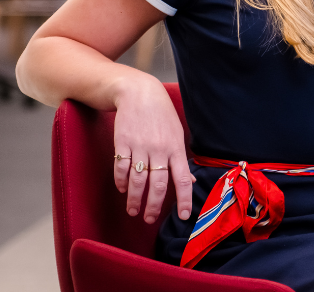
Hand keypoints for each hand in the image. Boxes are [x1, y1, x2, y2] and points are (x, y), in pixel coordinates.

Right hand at [112, 77, 193, 223]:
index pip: (183, 179)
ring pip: (138, 180)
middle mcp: (159, 150)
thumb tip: (191, 181)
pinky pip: (122, 168)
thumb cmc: (162, 116)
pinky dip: (122, 181)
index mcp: (176, 149)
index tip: (184, 216)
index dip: (184, 199)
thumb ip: (182, 159)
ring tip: (133, 211)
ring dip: (135, 199)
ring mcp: (140, 147)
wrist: (139, 94)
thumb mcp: (177, 134)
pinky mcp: (122, 143)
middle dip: (153, 206)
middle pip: (158, 185)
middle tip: (149, 220)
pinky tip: (123, 189)